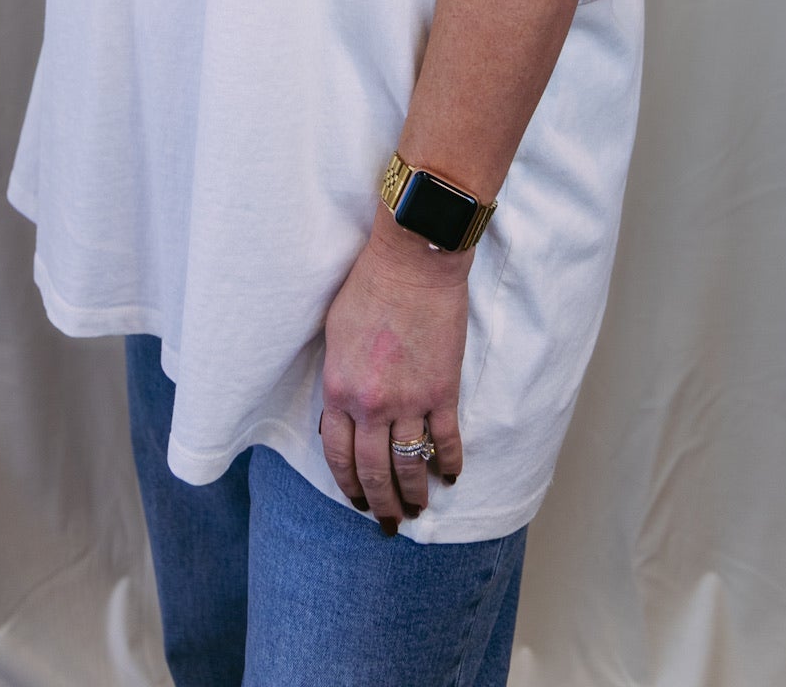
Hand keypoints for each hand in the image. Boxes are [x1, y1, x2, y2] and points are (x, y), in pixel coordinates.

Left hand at [319, 203, 472, 530]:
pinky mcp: (442, 390)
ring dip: (413, 494)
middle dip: (380, 504)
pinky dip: (450, 463)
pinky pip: (446, 441)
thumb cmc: (369, 287)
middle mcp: (371, 404)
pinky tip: (451, 477)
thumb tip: (338, 412)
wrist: (413, 262)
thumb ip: (337, 378)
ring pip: (409, 465)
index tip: (355, 502)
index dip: (346, 484)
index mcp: (339, 389)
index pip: (337, 454)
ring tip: (418, 510)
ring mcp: (409, 400)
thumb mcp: (334, 333)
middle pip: (372, 470)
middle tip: (388, 524)